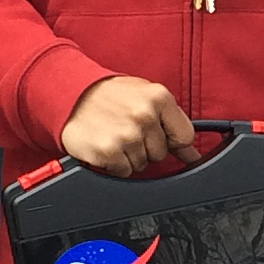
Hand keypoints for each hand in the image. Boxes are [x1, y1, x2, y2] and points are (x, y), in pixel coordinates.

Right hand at [59, 76, 200, 176]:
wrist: (70, 92)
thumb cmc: (108, 95)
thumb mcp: (144, 96)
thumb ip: (171, 122)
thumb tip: (193, 156)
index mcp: (159, 97)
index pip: (185, 136)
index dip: (170, 139)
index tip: (157, 134)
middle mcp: (145, 115)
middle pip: (161, 153)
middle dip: (146, 147)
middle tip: (126, 129)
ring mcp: (127, 134)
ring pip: (142, 164)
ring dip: (128, 155)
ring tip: (114, 134)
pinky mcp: (109, 150)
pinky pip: (124, 171)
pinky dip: (114, 163)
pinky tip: (105, 144)